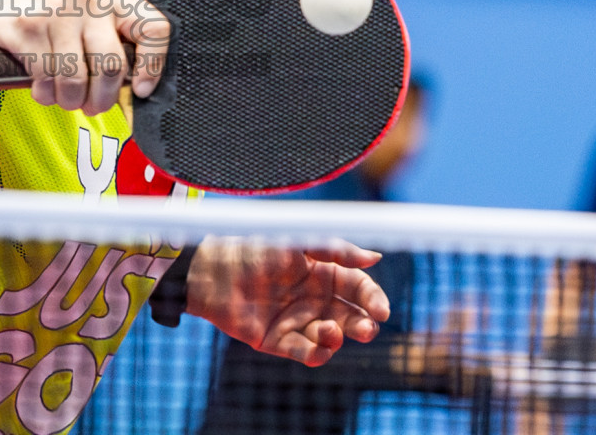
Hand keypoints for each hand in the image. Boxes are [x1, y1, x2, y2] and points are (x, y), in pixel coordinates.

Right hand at [0, 0, 169, 115]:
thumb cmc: (52, 20)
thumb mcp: (88, 20)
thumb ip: (112, 45)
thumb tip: (134, 91)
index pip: (154, 27)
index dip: (154, 64)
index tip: (141, 90)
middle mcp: (90, 0)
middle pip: (112, 66)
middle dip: (102, 99)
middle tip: (93, 106)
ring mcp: (58, 13)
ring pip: (76, 80)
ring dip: (71, 101)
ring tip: (66, 98)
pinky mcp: (29, 28)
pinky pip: (46, 79)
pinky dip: (46, 95)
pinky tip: (43, 88)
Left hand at [184, 236, 389, 366]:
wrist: (214, 270)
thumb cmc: (256, 248)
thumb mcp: (298, 242)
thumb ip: (336, 250)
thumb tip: (375, 257)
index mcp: (323, 273)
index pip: (359, 289)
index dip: (373, 299)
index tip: (382, 310)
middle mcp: (314, 299)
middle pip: (351, 317)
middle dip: (364, 325)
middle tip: (368, 327)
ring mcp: (298, 321)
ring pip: (332, 339)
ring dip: (339, 337)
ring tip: (331, 328)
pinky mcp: (279, 341)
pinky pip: (307, 353)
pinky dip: (319, 352)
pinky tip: (321, 342)